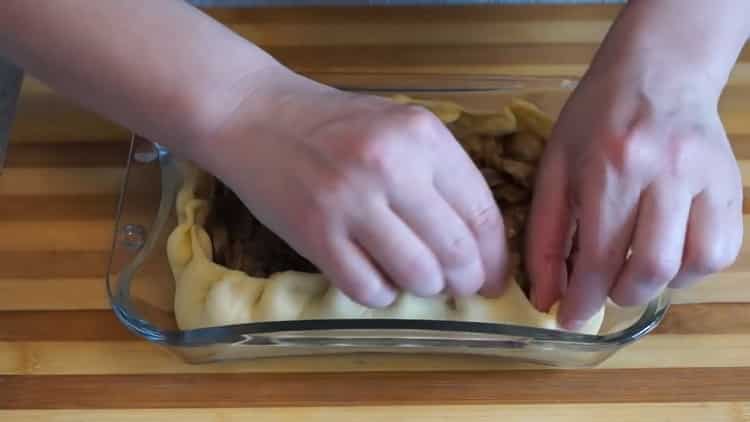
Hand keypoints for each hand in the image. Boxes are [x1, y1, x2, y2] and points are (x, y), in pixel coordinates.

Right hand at [198, 71, 507, 306]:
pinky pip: (367, 289)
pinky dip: (381, 294)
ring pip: (417, 275)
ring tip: (417, 279)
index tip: (494, 276)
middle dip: (467, 280)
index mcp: (422, 136)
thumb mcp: (398, 127)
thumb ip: (440, 174)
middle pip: (455, 251)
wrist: (254, 115)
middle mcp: (391, 167)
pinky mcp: (314, 233)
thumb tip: (479, 244)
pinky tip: (377, 278)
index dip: (495, 256)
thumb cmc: (333, 124)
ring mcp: (350, 202)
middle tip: (459, 286)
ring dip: (425, 288)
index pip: (481, 212)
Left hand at [527, 57, 742, 328]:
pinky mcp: (731, 184)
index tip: (570, 319)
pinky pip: (722, 249)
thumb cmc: (594, 118)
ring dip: (659, 285)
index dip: (583, 300)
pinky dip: (692, 269)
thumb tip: (547, 297)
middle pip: (652, 267)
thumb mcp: (554, 168)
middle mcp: (664, 172)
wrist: (657, 71)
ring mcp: (706, 177)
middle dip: (619, 295)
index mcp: (611, 166)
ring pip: (694, 264)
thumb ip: (546, 235)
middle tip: (602, 288)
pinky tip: (667, 254)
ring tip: (633, 269)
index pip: (598, 255)